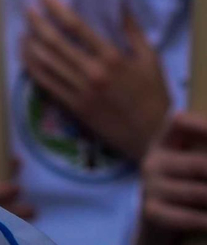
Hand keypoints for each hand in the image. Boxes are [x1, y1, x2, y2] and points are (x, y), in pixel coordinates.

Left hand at [20, 0, 170, 161]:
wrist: (153, 136)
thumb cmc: (153, 96)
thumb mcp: (150, 60)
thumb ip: (133, 32)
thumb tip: (120, 5)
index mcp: (111, 58)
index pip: (76, 26)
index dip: (56, 9)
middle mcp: (92, 72)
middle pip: (54, 42)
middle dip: (37, 23)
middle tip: (27, 10)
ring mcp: (80, 90)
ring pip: (45, 62)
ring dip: (29, 44)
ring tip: (23, 31)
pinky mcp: (73, 107)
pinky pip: (45, 83)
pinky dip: (31, 67)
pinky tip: (26, 56)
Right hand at [139, 112, 206, 241]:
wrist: (155, 227)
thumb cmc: (184, 189)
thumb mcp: (191, 167)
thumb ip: (200, 155)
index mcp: (164, 143)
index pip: (179, 123)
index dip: (201, 126)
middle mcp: (153, 161)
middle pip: (200, 164)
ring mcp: (151, 187)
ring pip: (200, 193)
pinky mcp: (152, 212)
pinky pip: (188, 217)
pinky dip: (206, 220)